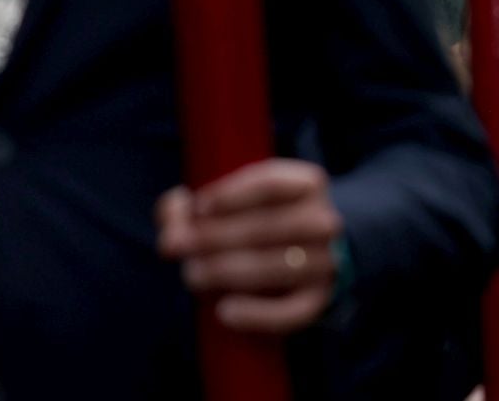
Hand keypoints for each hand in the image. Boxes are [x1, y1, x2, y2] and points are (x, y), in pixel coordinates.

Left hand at [156, 158, 342, 333]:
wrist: (303, 257)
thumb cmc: (254, 223)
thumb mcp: (227, 205)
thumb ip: (189, 208)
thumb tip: (173, 218)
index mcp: (307, 184)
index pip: (271, 184)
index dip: (231, 195)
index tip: (198, 208)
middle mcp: (324, 220)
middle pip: (272, 226)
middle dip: (219, 237)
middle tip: (180, 247)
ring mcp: (325, 262)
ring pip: (280, 266)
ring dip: (230, 271)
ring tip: (193, 274)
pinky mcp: (318, 300)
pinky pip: (291, 311)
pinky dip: (257, 313)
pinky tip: (224, 310)